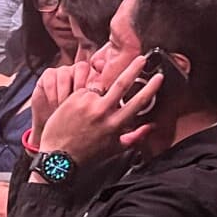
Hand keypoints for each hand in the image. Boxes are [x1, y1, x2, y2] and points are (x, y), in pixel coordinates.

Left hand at [36, 49, 161, 163]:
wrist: (58, 157)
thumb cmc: (87, 154)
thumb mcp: (115, 149)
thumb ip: (136, 137)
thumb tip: (152, 127)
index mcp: (115, 124)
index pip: (138, 102)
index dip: (151, 88)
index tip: (158, 77)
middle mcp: (102, 112)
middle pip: (122, 83)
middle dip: (134, 68)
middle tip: (141, 59)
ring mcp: (87, 104)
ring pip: (99, 88)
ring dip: (98, 93)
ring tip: (89, 109)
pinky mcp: (73, 99)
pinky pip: (83, 91)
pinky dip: (84, 97)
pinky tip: (78, 109)